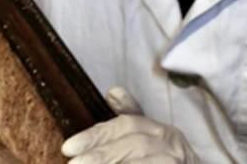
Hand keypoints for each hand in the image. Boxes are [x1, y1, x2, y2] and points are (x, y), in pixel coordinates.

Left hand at [61, 87, 198, 162]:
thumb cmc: (169, 159)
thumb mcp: (153, 135)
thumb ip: (133, 115)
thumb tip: (112, 91)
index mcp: (161, 129)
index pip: (126, 124)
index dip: (96, 135)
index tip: (68, 147)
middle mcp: (172, 143)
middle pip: (132, 144)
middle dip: (100, 154)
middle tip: (73, 163)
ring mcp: (177, 161)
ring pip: (140, 161)